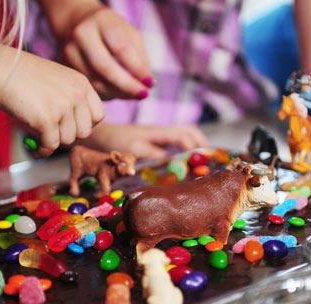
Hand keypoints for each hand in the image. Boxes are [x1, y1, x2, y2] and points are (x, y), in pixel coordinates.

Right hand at [0, 45, 104, 156]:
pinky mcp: (47, 120)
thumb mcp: (58, 81)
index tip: (70, 125)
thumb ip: (72, 99)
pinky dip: (42, 150)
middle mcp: (77, 95)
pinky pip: (51, 146)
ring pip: (68, 140)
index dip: (84, 124)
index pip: (98, 115)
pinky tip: (34, 145)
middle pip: (85, 132)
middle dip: (68, 134)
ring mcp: (63, 107)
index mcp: (82, 84)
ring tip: (39, 132)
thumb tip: (79, 130)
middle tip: (52, 131)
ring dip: (53, 140)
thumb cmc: (23, 76)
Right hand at [61, 6, 151, 99]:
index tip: (151, 83)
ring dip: (119, 93)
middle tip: (143, 95)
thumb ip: (140, 58)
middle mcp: (82, 35)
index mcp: (101, 22)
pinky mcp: (66, 68)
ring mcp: (70, 52)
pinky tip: (118, 92)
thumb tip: (147, 84)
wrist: (78, 23)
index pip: (121, 48)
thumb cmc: (112, 31)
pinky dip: (108, 94)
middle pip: (105, 67)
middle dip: (127, 85)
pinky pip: (90, 88)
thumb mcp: (130, 36)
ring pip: (96, 82)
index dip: (137, 69)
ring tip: (133, 94)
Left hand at [83, 123, 207, 159]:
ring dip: (194, 147)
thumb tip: (174, 162)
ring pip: (184, 137)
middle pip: (190, 132)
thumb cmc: (115, 142)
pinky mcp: (155, 143)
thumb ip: (154, 155)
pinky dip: (184, 152)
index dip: (197, 146)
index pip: (186, 135)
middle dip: (201, 144)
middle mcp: (163, 132)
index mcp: (159, 132)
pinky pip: (175, 145)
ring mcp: (160, 137)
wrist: (100, 136)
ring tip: (201, 163)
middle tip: (209, 160)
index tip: (205, 159)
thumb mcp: (134, 150)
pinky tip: (184, 165)